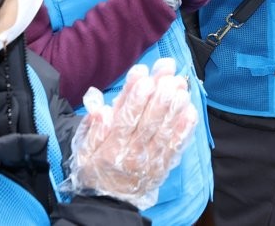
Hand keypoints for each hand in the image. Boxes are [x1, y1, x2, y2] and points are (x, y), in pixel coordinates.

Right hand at [66, 58, 198, 208]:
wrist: (111, 201)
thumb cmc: (96, 169)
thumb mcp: (84, 151)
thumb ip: (93, 129)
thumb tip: (100, 109)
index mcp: (112, 147)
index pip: (125, 119)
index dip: (134, 96)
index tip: (142, 74)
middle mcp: (134, 153)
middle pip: (149, 121)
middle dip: (159, 94)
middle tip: (167, 73)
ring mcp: (151, 159)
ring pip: (165, 130)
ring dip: (174, 106)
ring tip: (180, 85)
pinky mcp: (164, 164)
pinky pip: (177, 146)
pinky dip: (185, 128)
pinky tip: (190, 110)